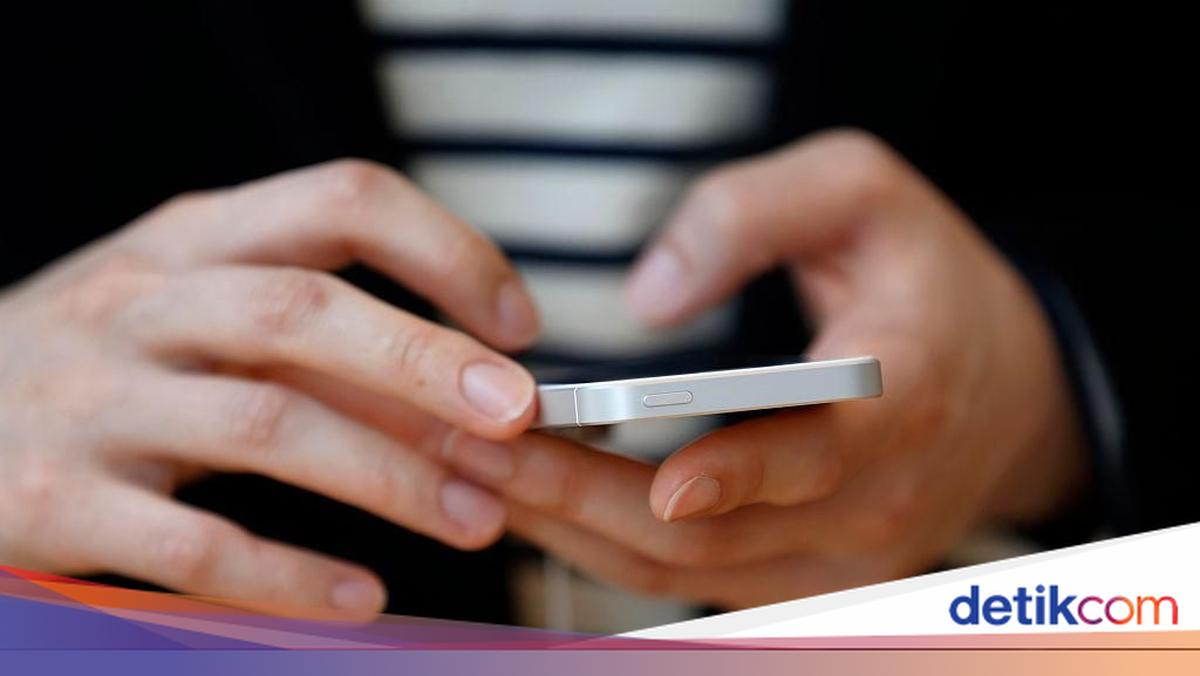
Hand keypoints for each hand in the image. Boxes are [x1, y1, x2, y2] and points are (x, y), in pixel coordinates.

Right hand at [0, 160, 539, 616]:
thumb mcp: (201, 312)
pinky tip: (363, 595)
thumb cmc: (106, 358)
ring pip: (264, 423)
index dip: (445, 251)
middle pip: (304, 309)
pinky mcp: (58, 504)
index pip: (342, 200)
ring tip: (477, 519)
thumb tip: (470, 389)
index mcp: (198, 239)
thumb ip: (322, 339)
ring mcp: (98, 401)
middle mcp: (148, 304)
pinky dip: (287, 574)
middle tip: (521, 417)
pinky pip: (191, 543)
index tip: (519, 323)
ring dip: (387, 473)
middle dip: (426, 361)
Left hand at [441, 130, 1085, 608]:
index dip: (740, 475)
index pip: (823, 455)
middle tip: (476, 451)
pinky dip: (608, 547)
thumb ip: (753, 214)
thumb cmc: (922, 274)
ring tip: (476, 474)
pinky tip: (538, 501)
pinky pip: (693, 582)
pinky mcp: (808, 577)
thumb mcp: (860, 191)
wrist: (1002, 382)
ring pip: (690, 574)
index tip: (659, 480)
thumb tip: (644, 298)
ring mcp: (844, 558)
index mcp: (907, 395)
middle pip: (719, 534)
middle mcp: (879, 500)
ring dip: (575, 530)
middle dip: (584, 497)